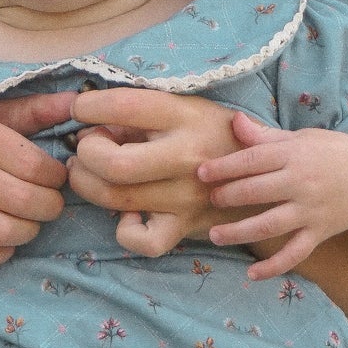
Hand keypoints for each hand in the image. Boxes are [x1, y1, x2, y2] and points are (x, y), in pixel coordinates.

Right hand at [0, 92, 73, 273]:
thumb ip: (33, 110)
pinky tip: (2, 235)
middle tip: (49, 202)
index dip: (57, 177)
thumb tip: (80, 103)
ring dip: (30, 231)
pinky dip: (2, 252)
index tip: (56, 176)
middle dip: (50, 207)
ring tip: (28, 218)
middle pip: (26, 202)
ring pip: (6, 233)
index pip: (35, 167)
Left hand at [64, 89, 246, 254]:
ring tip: (88, 172)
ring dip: (87, 184)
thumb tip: (86, 126)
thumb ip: (136, 115)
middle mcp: (187, 157)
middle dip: (86, 154)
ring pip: (114, 198)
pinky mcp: (185, 227)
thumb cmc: (214, 133)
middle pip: (113, 164)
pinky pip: (142, 241)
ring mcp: (186, 197)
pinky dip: (123, 230)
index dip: (88, 106)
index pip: (124, 106)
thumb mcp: (184, 107)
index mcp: (184, 116)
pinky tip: (126, 212)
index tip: (80, 109)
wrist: (267, 175)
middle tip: (85, 148)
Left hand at [196, 112, 347, 279]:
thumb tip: (235, 120)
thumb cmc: (327, 153)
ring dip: (239, 232)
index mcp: (295, 154)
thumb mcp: (298, 138)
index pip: (253, 160)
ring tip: (214, 236)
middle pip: (257, 192)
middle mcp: (302, 183)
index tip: (202, 173)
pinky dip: (274, 267)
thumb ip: (264, 135)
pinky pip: (295, 253)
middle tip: (211, 200)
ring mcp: (311, 210)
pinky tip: (252, 274)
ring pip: (270, 225)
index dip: (225, 167)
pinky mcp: (319, 233)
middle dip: (228, 197)